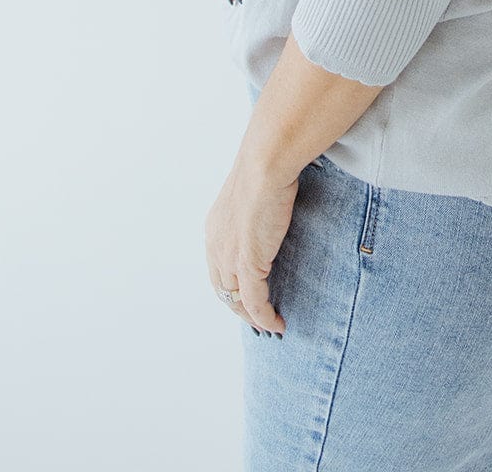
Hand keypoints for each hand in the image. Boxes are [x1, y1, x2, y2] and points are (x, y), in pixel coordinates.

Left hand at [204, 157, 296, 335]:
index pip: (218, 267)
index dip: (231, 285)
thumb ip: (256, 205)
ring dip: (253, 318)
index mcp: (215, 228)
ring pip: (237, 300)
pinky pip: (255, 302)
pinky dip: (265, 318)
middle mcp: (216, 246)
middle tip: (257, 319)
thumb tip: (271, 204)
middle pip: (223, 288)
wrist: (265, 165)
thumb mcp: (254, 190)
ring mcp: (230, 257)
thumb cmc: (265, 166)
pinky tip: (276, 324)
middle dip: (239, 307)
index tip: (246, 295)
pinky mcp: (248, 264)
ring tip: (269, 326)